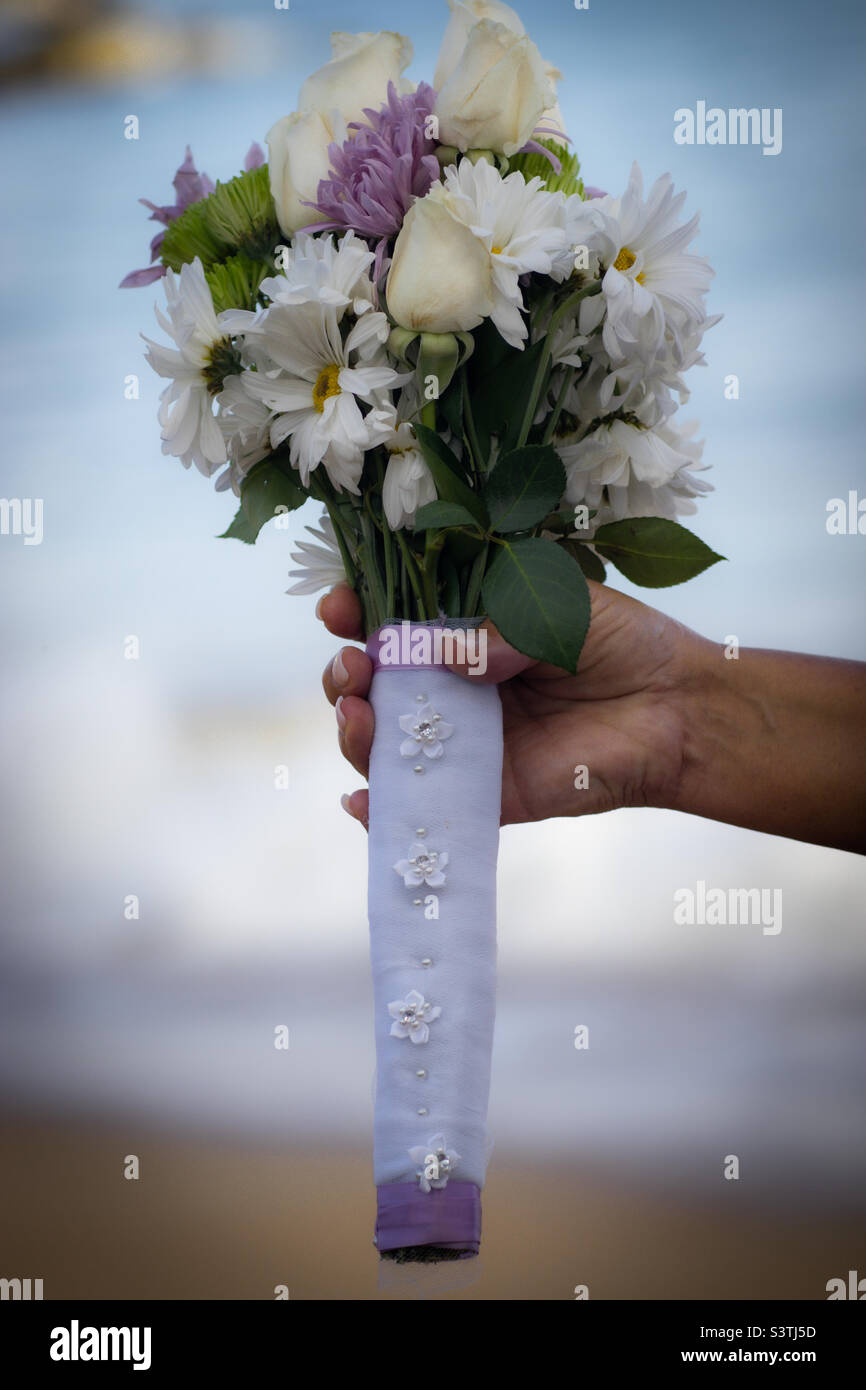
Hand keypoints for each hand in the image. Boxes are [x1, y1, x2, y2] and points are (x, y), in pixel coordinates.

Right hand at [319, 581, 701, 828]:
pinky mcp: (485, 794)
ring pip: (384, 743)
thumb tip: (434, 655)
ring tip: (358, 713)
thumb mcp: (551, 608)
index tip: (338, 607)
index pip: (390, 621)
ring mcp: (465, 742)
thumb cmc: (622, 643)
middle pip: (373, 685)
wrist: (678, 709)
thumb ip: (491, 630)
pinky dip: (381, 809)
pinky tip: (360, 800)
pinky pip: (423, 804)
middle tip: (354, 666)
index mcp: (463, 632)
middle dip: (345, 673)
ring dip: (354, 730)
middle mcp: (454, 686)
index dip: (354, 612)